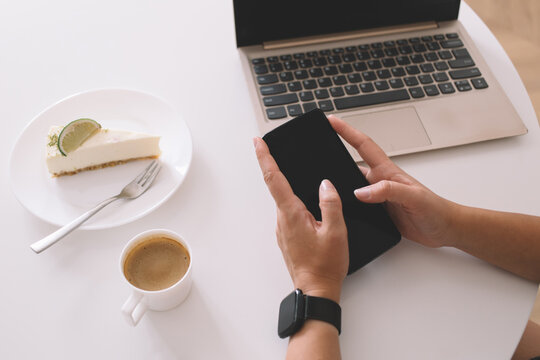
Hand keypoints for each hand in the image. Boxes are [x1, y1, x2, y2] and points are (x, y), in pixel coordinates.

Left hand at [254, 137, 348, 302]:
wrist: (316, 290)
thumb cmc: (325, 266)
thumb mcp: (336, 232)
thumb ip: (330, 204)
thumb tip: (325, 185)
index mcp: (292, 214)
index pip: (274, 179)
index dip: (265, 158)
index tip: (258, 142)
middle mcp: (282, 220)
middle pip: (277, 187)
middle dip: (276, 167)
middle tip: (275, 148)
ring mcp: (283, 229)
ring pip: (285, 201)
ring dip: (289, 187)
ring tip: (300, 177)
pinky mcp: (288, 236)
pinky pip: (290, 212)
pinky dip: (295, 202)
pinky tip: (308, 205)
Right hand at [328, 115, 458, 247]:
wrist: (445, 229)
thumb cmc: (436, 210)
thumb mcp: (414, 197)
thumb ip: (388, 191)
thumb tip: (361, 191)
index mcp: (387, 172)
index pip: (363, 145)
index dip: (347, 131)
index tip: (332, 120)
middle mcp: (380, 181)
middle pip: (352, 161)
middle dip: (335, 151)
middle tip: (318, 144)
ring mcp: (378, 196)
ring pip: (351, 184)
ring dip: (339, 181)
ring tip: (321, 180)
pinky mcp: (378, 211)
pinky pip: (356, 204)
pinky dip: (345, 203)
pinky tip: (339, 208)